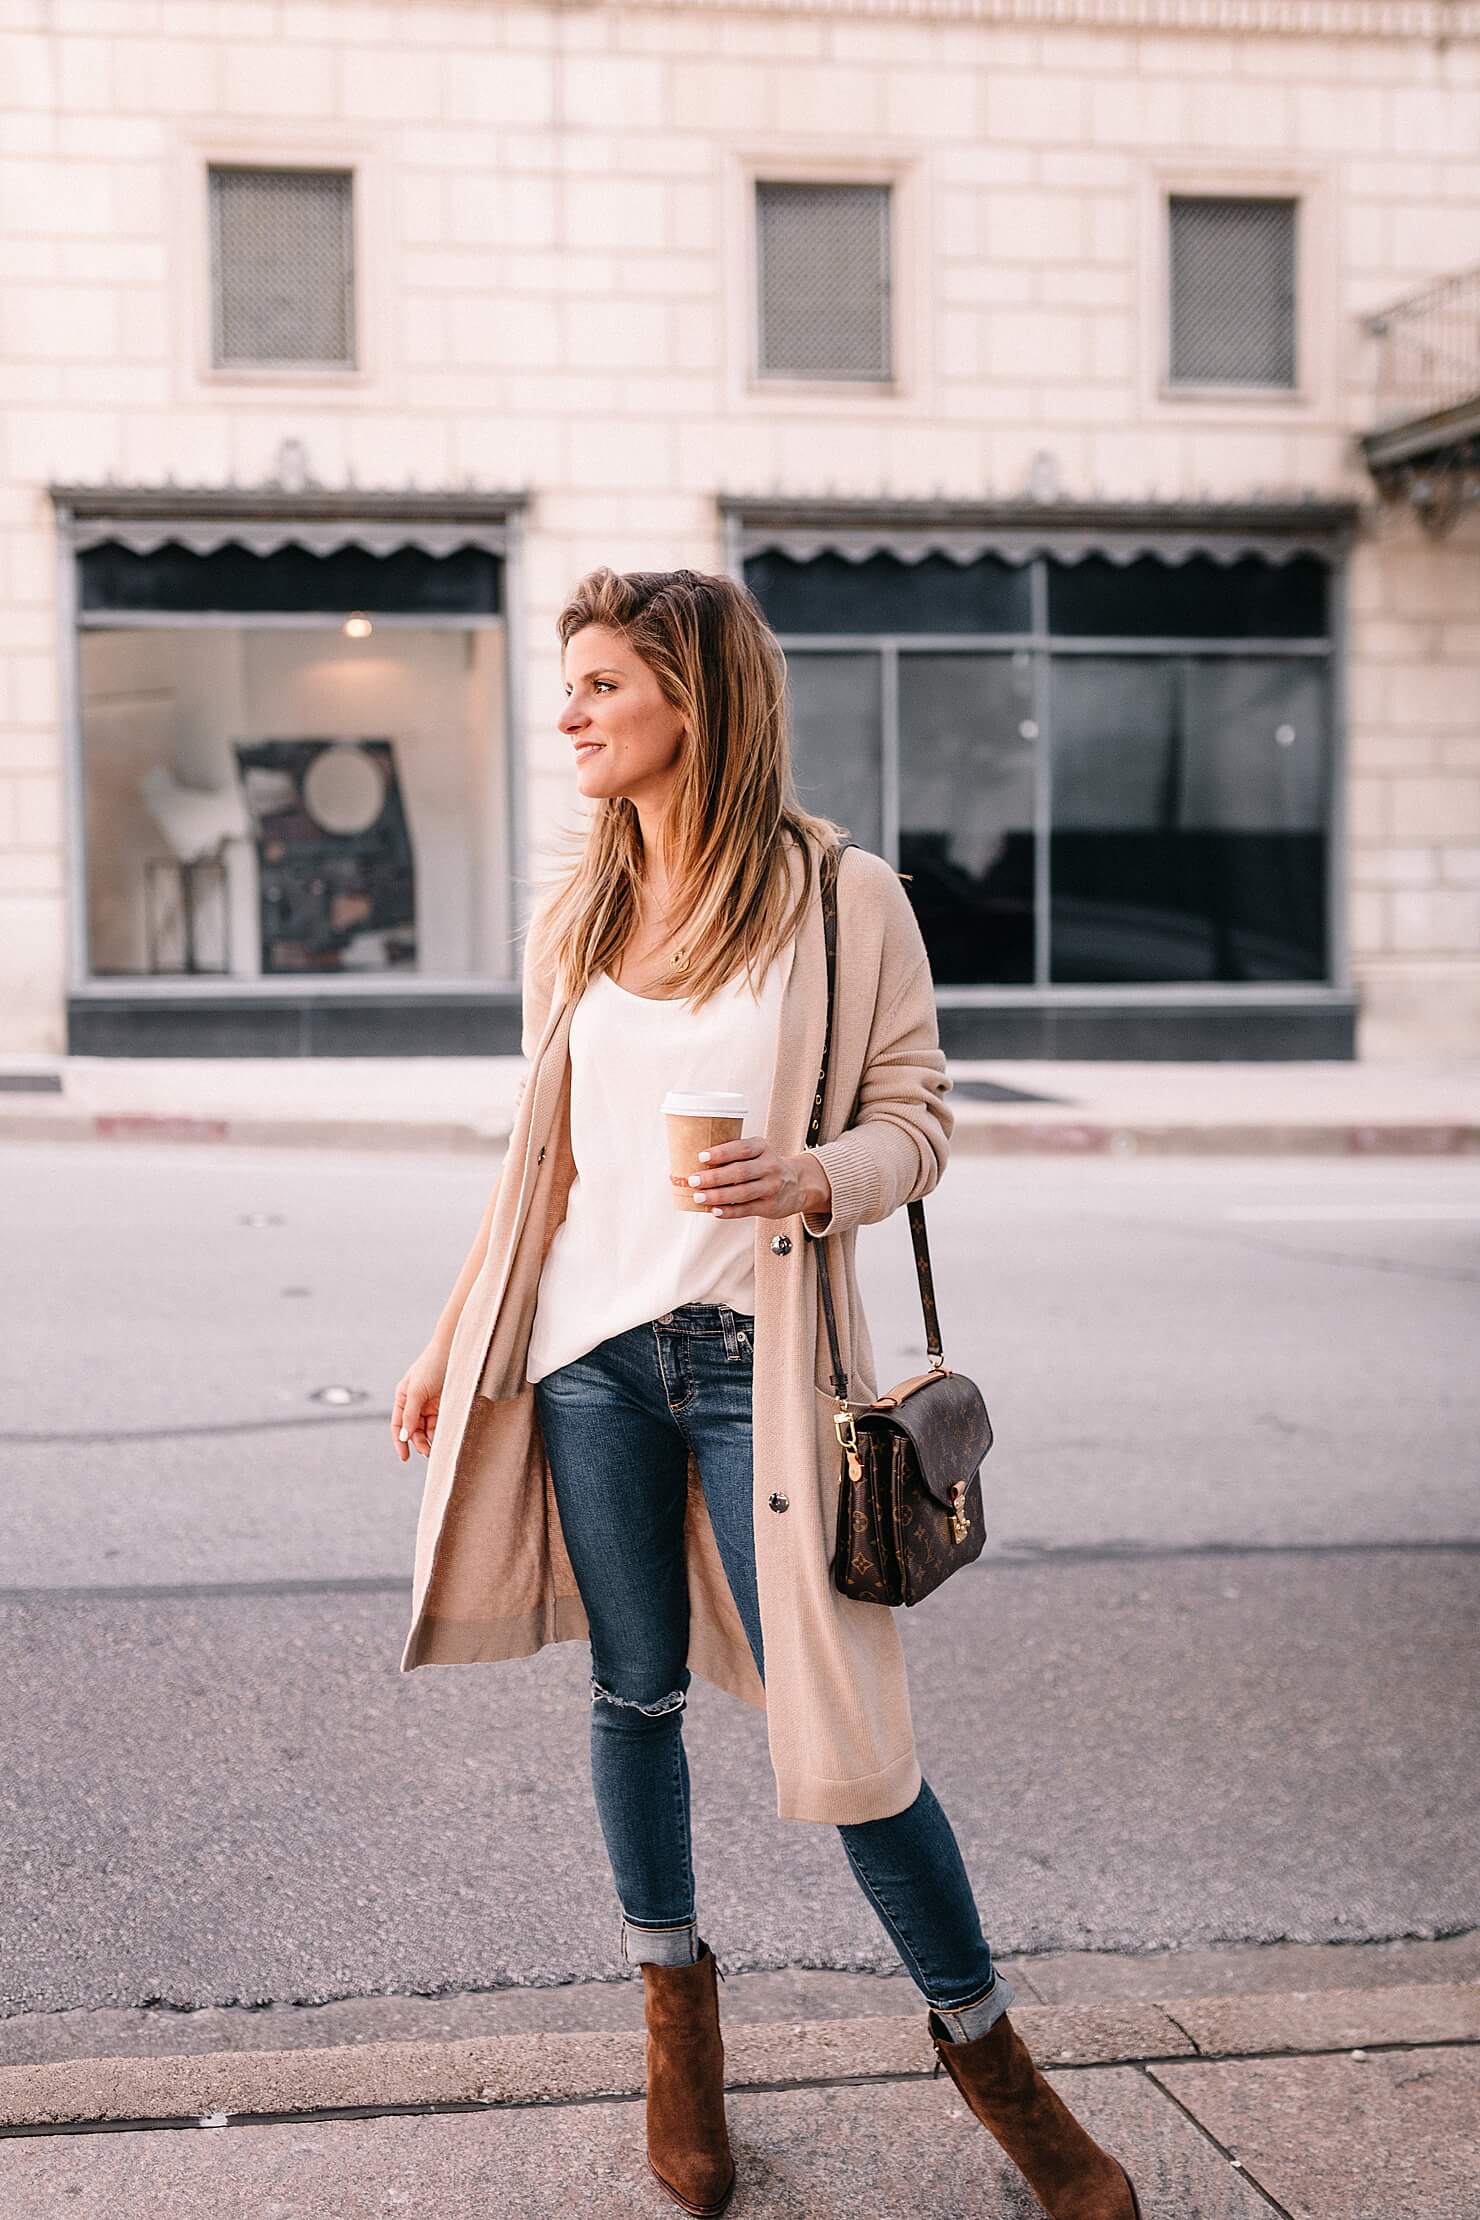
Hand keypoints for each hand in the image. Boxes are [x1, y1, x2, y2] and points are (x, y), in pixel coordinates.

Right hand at [392, 1340, 448, 1462]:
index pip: (398, 1425)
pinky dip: (440, 1432)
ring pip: (427, 1428)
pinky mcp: (444, 1403)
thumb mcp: (417, 1391)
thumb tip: (404, 1437)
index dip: (399, 1441)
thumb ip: (410, 1415)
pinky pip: (439, 1422)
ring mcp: (429, 1403)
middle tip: (428, 1453)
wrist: (454, 1350)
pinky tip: (443, 1439)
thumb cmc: (431, 1366)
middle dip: (418, 1443)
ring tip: (436, 1449)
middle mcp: (415, 1402)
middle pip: (413, 1430)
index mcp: (403, 1397)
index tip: (404, 1457)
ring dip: (430, 1440)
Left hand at [684, 1135, 830, 1223]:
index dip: (722, 1153)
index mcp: (763, 1148)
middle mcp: (769, 1167)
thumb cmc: (766, 1166)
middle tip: (694, 1180)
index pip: (742, 1148)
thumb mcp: (757, 1152)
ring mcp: (771, 1187)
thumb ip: (734, 1155)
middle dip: (714, 1177)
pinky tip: (715, 1210)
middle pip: (740, 1172)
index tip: (702, 1156)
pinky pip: (746, 1209)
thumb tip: (696, 1163)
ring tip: (699, 1196)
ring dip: (718, 1195)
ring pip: (742, 1192)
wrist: (798, 1184)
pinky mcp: (770, 1206)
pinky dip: (729, 1211)